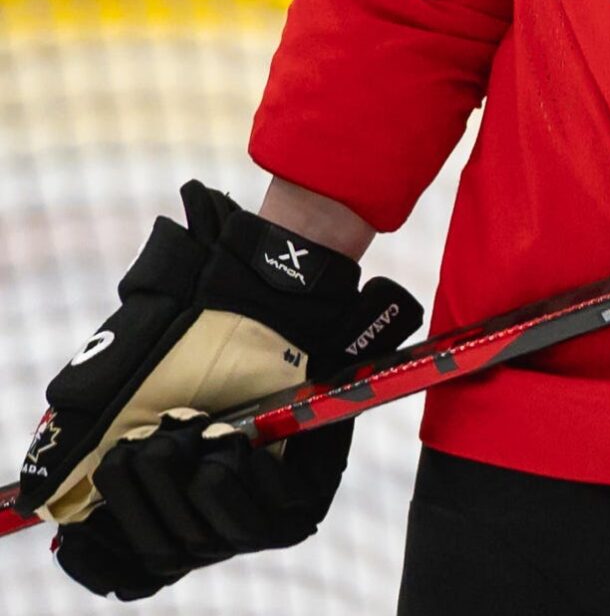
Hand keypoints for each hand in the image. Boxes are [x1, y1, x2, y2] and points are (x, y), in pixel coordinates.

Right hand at [17, 181, 420, 600]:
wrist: (247, 305)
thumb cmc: (177, 347)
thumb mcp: (106, 397)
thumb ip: (69, 454)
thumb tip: (42, 502)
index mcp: (150, 500)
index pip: (126, 569)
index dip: (109, 547)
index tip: (101, 502)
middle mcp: (198, 512)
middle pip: (163, 555)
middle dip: (149, 489)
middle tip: (161, 430)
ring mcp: (248, 507)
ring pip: (208, 541)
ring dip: (192, 480)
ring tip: (203, 425)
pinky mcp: (301, 493)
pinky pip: (271, 520)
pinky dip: (242, 478)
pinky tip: (237, 440)